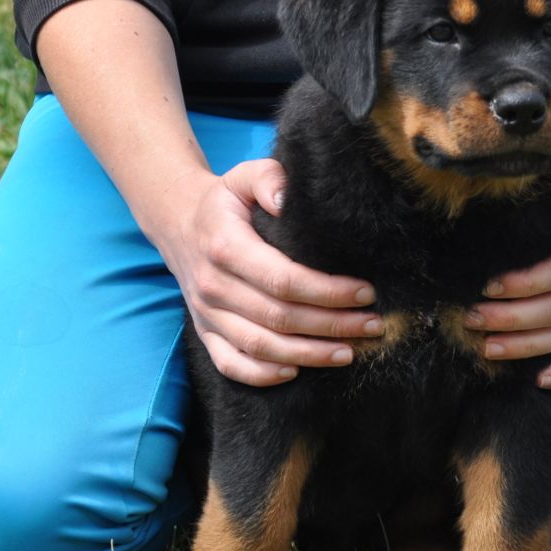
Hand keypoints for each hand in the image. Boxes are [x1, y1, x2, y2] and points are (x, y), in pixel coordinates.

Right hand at [152, 159, 381, 385]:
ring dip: (309, 355)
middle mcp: (213, 285)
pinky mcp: (204, 332)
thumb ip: (268, 178)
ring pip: (260, 346)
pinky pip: (231, 364)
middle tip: (372, 325)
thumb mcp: (242, 176)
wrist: (178, 223)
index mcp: (225, 247)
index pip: (283, 279)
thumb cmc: (224, 202)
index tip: (365, 292)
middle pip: (279, 317)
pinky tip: (297, 371)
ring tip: (349, 351)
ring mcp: (206, 314)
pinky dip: (263, 375)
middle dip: (332, 325)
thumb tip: (286, 200)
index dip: (328, 291)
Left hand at [462, 196, 550, 388]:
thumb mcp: (538, 207)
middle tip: (471, 320)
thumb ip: (516, 223)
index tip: (485, 286)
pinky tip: (539, 379)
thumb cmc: (549, 211)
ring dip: (527, 344)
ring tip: (487, 347)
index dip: (525, 283)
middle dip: (512, 318)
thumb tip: (468, 235)